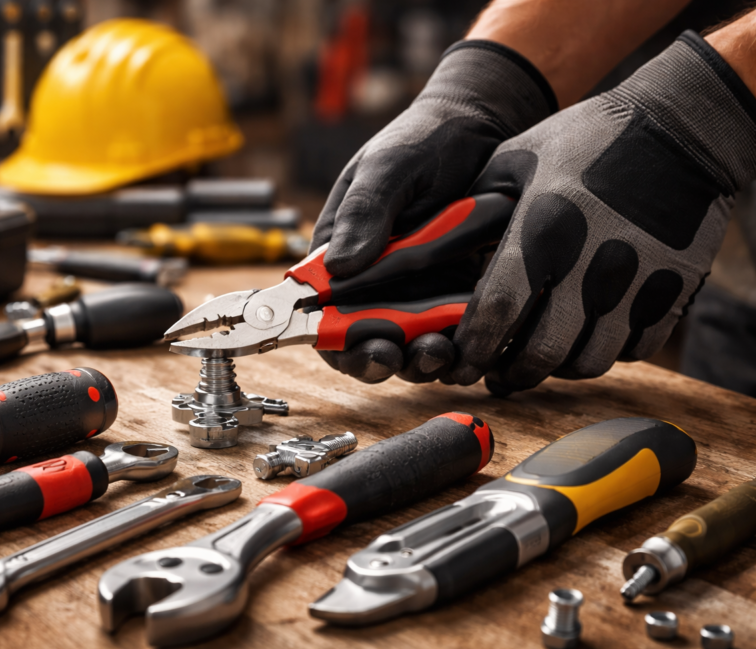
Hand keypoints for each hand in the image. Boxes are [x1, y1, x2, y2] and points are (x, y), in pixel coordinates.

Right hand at [311, 40, 555, 382]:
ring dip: (422, 360)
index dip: (336, 342)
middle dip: (381, 359)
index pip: (323, 314)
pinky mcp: (459, 295)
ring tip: (442, 351)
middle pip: (365, 342)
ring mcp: (419, 292)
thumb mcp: (389, 166)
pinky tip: (476, 341)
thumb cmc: (427, 138)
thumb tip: (339, 266)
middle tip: (402, 355)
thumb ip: (365, 211)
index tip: (362, 346)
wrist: (487, 126)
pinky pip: (456, 332)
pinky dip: (463, 344)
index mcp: (342, 254)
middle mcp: (376, 282)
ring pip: (412, 346)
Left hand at [448, 31, 755, 394]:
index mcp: (542, 230)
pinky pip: (636, 350)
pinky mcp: (674, 291)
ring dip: (557, 368)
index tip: (461, 361)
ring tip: (537, 360)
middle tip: (495, 375)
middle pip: (542, 353)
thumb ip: (475, 208)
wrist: (681, 126)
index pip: (495, 312)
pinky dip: (607, 352)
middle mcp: (590, 265)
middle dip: (510, 374)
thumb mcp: (517, 158)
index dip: (472, 349)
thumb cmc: (588, 138)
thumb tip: (430, 247)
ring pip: (589, 361)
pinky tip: (586, 336)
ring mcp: (637, 282)